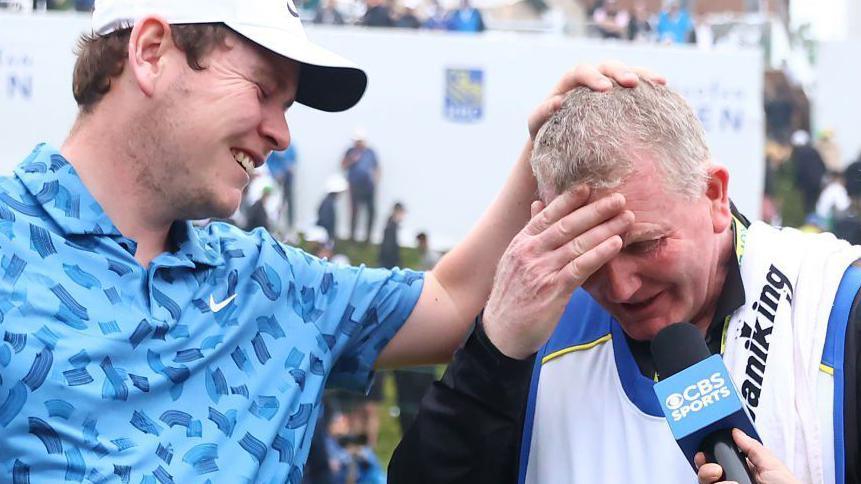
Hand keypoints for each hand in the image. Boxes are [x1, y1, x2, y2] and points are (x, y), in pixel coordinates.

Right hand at [483, 186, 633, 358]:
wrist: (501, 332)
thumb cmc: (512, 296)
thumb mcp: (514, 260)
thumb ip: (530, 233)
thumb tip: (538, 204)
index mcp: (521, 243)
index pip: (547, 215)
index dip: (569, 200)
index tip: (589, 187)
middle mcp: (530, 252)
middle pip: (567, 225)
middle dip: (595, 210)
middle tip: (619, 199)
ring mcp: (541, 270)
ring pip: (578, 243)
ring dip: (605, 229)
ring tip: (627, 219)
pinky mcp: (553, 290)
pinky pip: (580, 267)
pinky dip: (600, 253)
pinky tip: (615, 244)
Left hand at [527, 60, 667, 139]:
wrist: (557, 142)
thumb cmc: (544, 132)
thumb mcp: (537, 124)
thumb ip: (542, 113)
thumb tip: (558, 101)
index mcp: (569, 83)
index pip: (581, 71)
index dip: (593, 76)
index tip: (605, 89)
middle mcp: (590, 79)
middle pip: (607, 66)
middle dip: (620, 71)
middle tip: (631, 83)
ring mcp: (608, 86)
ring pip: (626, 71)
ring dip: (642, 74)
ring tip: (658, 82)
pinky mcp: (621, 97)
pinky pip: (637, 86)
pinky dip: (649, 85)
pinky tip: (664, 89)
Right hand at [695, 429, 799, 483]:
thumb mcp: (771, 465)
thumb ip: (753, 448)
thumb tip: (736, 432)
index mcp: (745, 471)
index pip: (719, 461)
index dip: (708, 455)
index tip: (704, 452)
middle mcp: (734, 482)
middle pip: (707, 473)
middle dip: (705, 467)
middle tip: (715, 469)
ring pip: (706, 483)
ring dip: (710, 478)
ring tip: (727, 480)